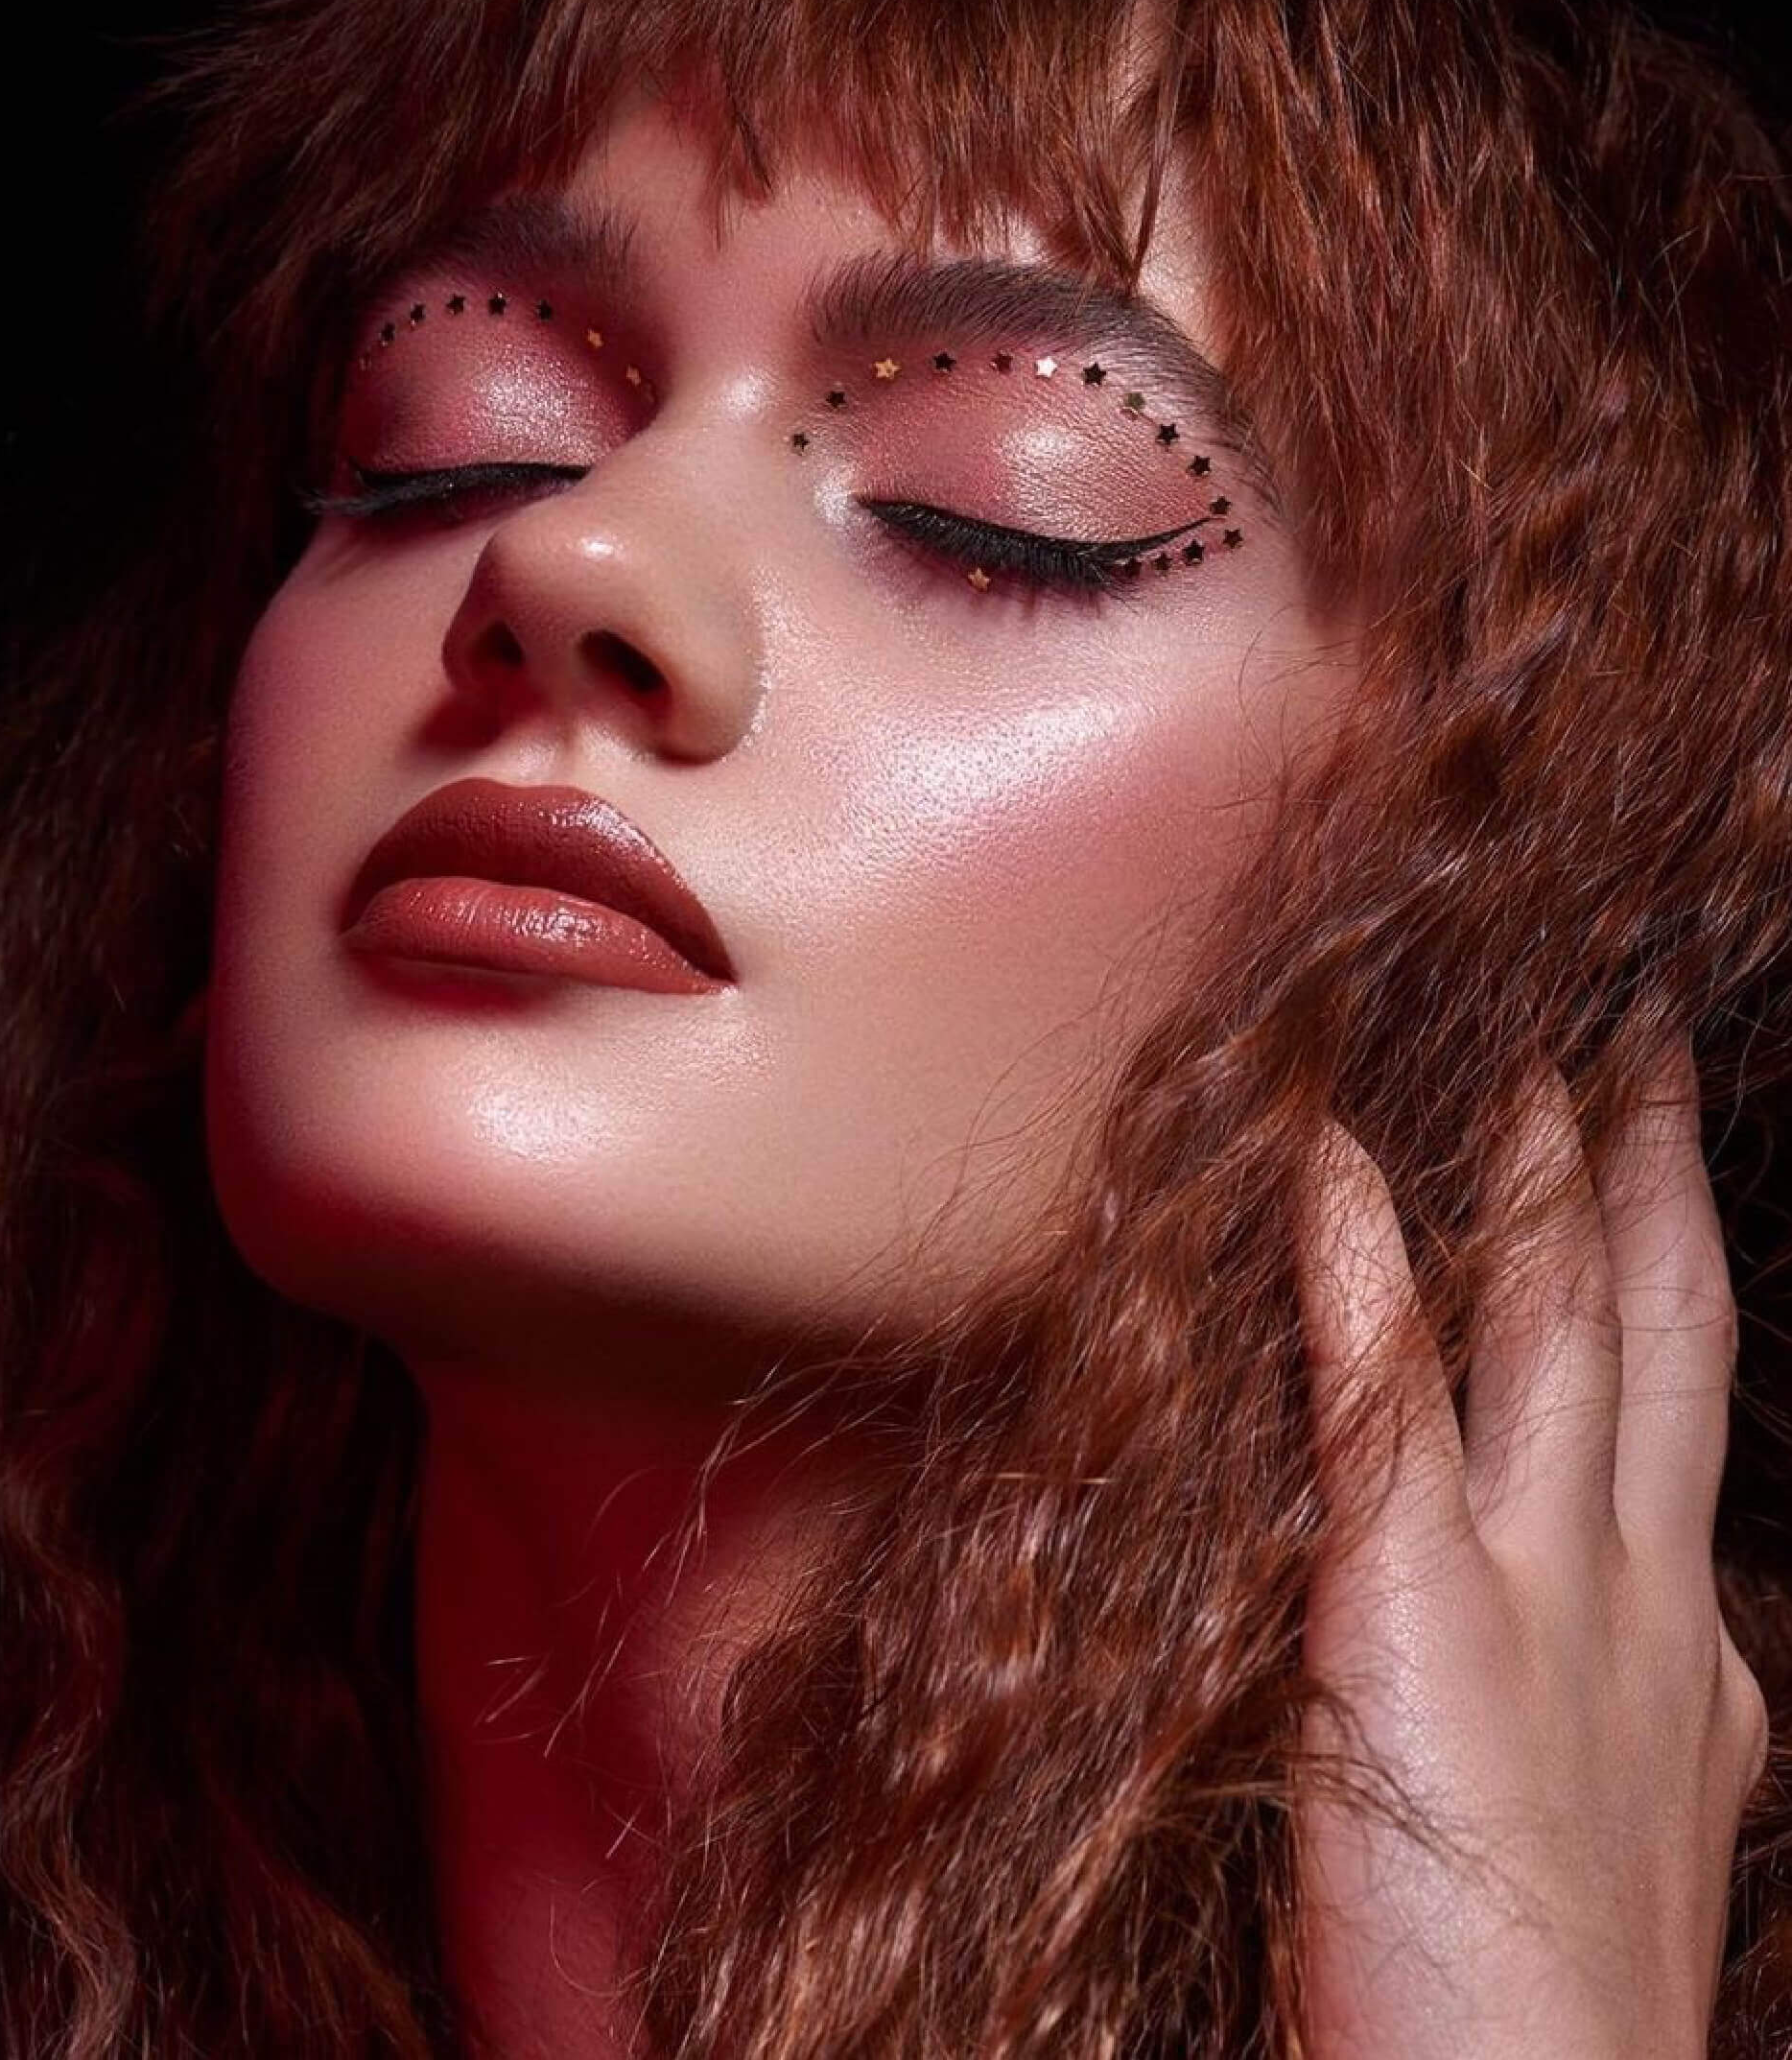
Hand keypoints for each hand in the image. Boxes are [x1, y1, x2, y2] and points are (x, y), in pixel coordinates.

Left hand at [1294, 1046, 1767, 2059]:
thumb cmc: (1536, 2008)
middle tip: (1640, 1048)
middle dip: (1654, 1178)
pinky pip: (1387, 1391)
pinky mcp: (1420, 1607)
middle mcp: (1641, 1595)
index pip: (1679, 1418)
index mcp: (1682, 1652)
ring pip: (1560, 1329)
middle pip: (1659, 1332)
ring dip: (1541, 1178)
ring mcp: (1546, 1591)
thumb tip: (1640, 1660)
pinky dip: (1357, 1261)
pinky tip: (1329, 1154)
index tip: (1652, 1186)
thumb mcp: (1610, 1822)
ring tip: (1532, 1053)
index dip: (1670, 1282)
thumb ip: (1623, 1712)